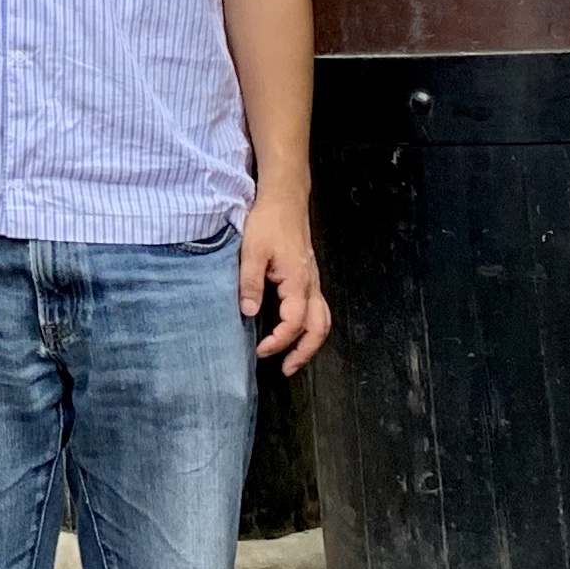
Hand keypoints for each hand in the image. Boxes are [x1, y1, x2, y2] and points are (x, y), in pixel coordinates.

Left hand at [242, 187, 331, 374]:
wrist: (284, 199)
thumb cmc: (268, 222)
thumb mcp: (252, 250)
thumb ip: (250, 282)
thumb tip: (247, 312)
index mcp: (298, 281)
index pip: (294, 322)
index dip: (279, 341)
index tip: (260, 351)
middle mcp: (311, 285)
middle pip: (318, 328)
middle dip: (304, 353)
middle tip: (285, 369)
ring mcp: (313, 281)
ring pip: (322, 320)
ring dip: (310, 343)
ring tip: (292, 359)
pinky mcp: (309, 277)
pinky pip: (317, 309)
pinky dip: (310, 327)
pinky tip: (295, 331)